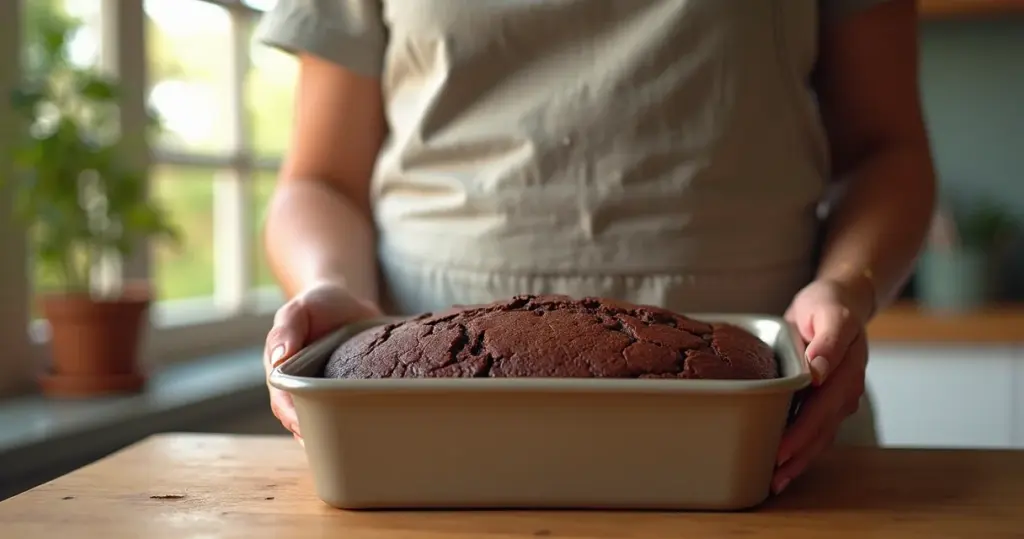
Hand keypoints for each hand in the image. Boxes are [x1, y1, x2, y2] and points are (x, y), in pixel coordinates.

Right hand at [264, 280, 381, 443]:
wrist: (344, 302)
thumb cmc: (316, 305)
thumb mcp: (299, 309)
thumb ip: (287, 329)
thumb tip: (279, 357)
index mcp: (282, 373)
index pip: (283, 403)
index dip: (294, 419)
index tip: (307, 430)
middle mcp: (301, 389)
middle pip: (303, 421)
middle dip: (317, 436)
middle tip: (337, 448)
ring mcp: (324, 395)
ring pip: (326, 423)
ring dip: (337, 435)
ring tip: (355, 447)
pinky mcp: (346, 394)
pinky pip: (349, 413)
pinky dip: (357, 422)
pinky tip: (374, 430)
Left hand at [774, 278, 870, 493]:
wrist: (840, 303)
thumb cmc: (828, 306)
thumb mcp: (829, 313)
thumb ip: (827, 341)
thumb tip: (818, 371)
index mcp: (846, 369)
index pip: (822, 408)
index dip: (802, 432)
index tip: (780, 450)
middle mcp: (846, 389)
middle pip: (821, 430)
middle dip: (798, 456)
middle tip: (772, 478)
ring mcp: (839, 398)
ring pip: (821, 436)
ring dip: (800, 460)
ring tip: (775, 482)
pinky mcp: (828, 402)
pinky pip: (817, 431)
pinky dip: (802, 450)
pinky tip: (783, 466)